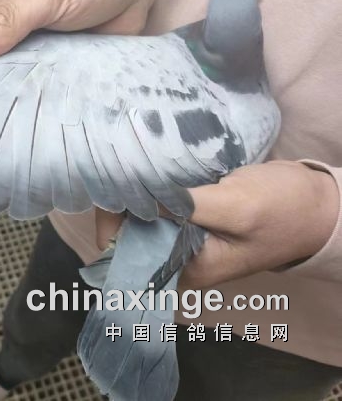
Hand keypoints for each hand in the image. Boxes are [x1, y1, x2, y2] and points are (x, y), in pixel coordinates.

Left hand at [97, 161, 338, 288]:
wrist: (320, 206)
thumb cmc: (284, 210)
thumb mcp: (236, 207)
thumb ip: (185, 206)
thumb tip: (136, 195)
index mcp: (187, 268)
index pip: (128, 251)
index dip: (111, 220)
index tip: (106, 183)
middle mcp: (180, 259)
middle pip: (131, 232)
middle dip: (122, 201)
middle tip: (114, 162)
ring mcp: (186, 239)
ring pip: (144, 216)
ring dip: (136, 191)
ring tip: (126, 159)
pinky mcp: (193, 219)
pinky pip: (162, 205)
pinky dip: (154, 188)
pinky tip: (147, 166)